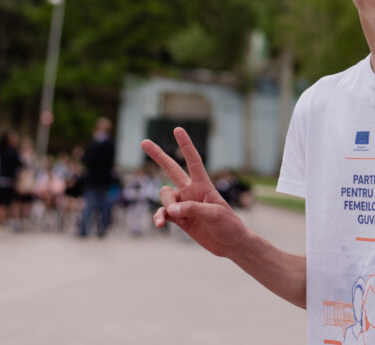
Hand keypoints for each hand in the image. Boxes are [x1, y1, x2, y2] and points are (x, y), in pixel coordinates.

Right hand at [141, 129, 246, 257]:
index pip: (193, 161)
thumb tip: (170, 209)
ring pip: (165, 196)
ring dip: (165, 205)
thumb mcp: (215, 214)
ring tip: (171, 217)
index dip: (186, 145)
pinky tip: (159, 224)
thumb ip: (192, 209)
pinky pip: (163, 214)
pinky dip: (159, 218)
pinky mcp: (179, 219)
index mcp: (204, 185)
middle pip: (172, 169)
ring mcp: (184, 205)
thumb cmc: (228, 225)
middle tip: (144, 142)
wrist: (230, 244)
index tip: (177, 130)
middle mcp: (191, 191)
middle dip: (158, 156)